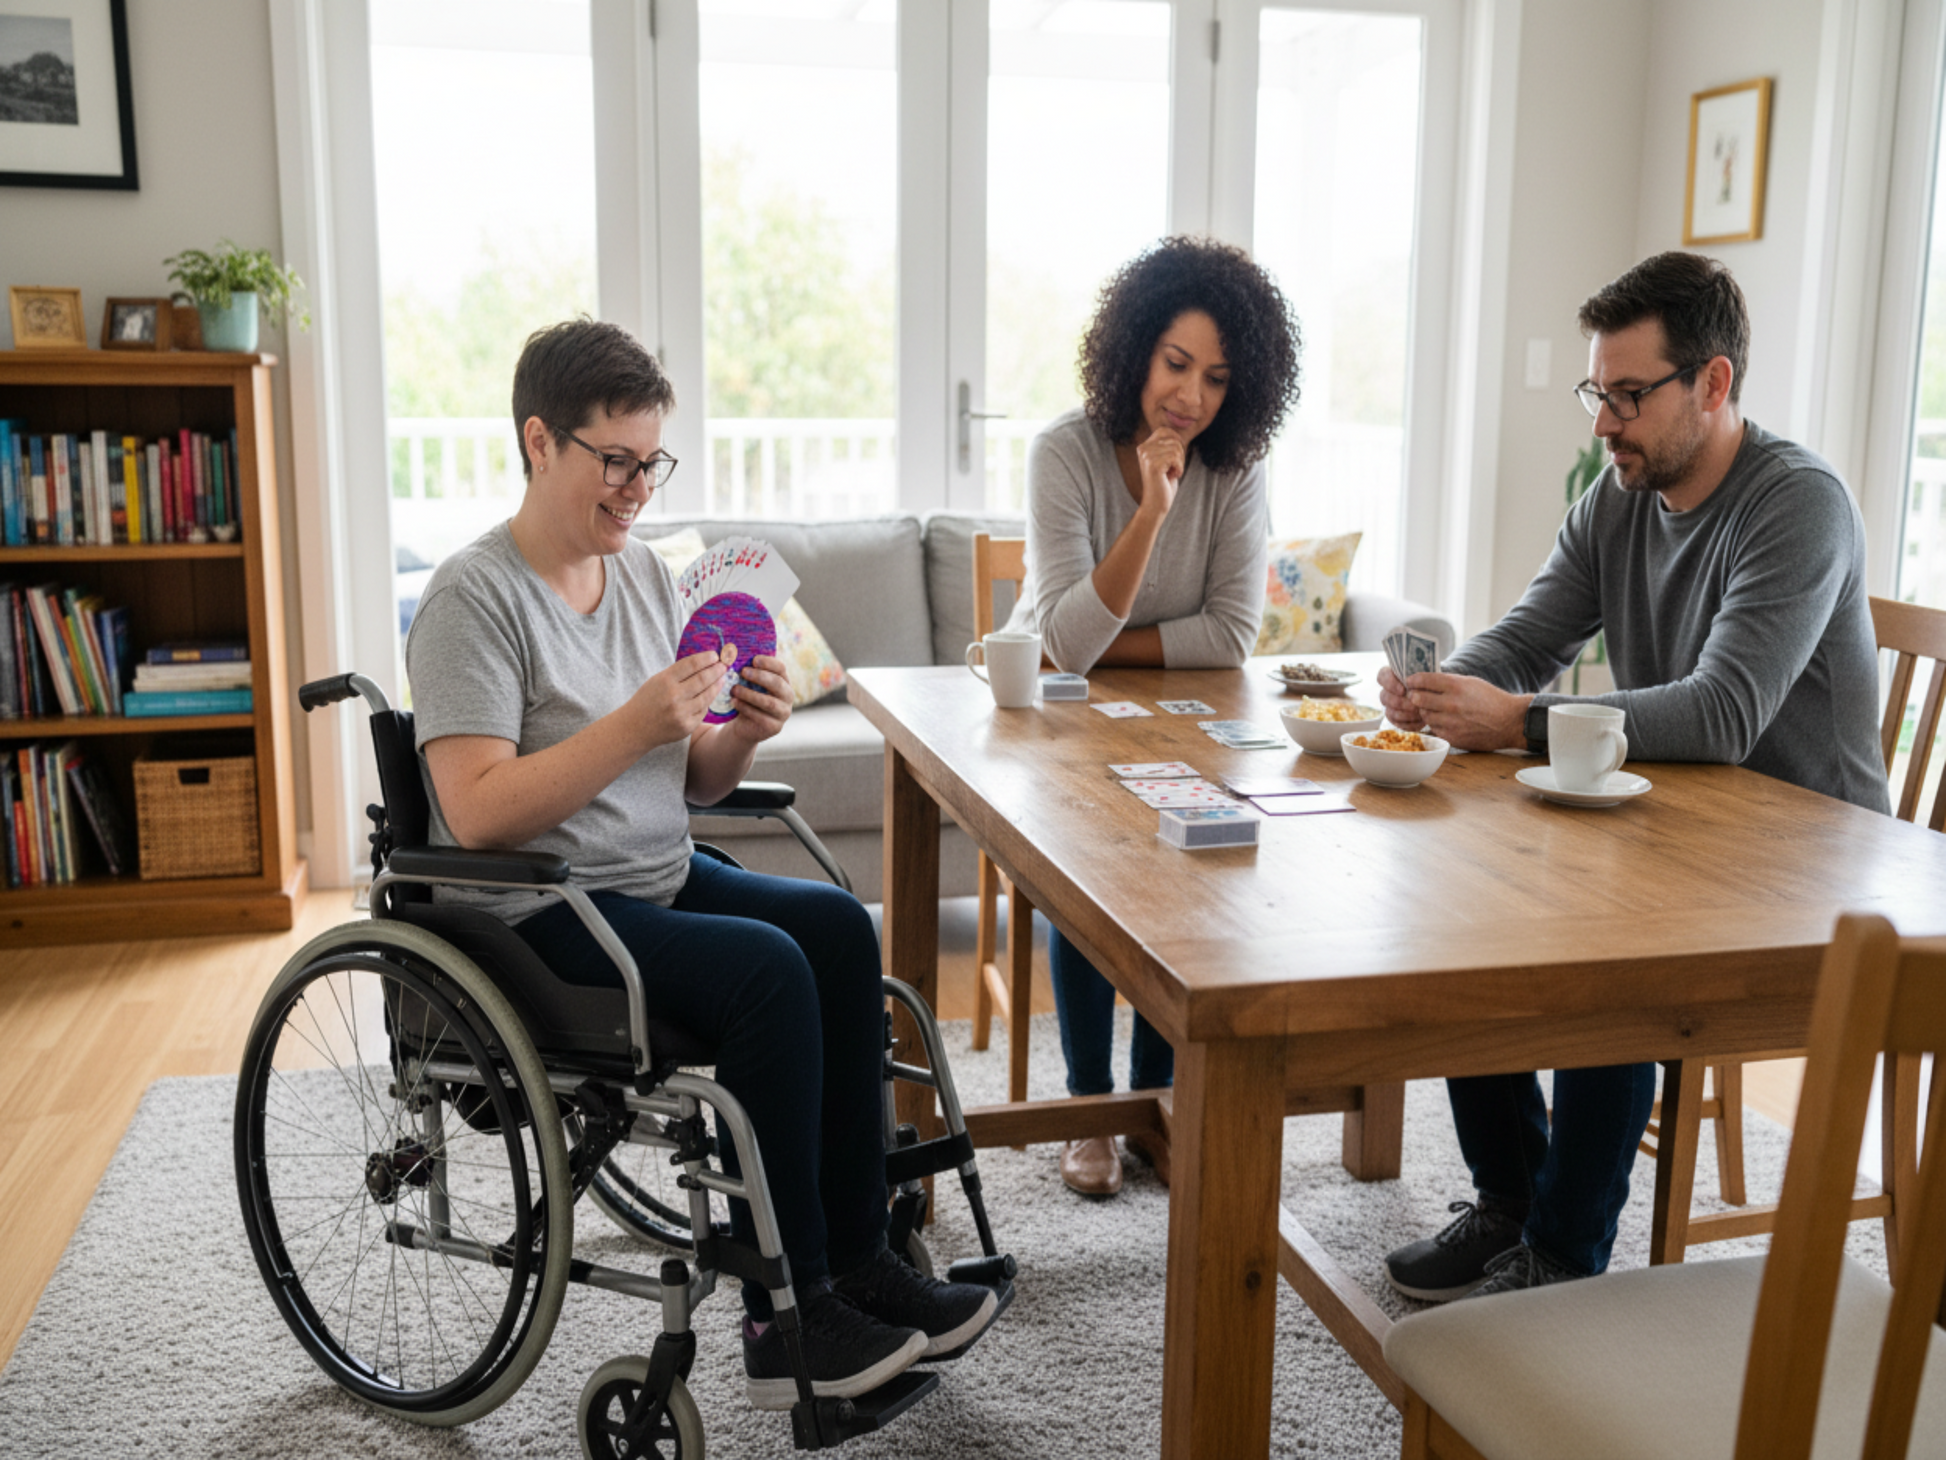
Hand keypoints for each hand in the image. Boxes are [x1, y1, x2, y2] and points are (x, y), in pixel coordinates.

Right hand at [634, 646, 729, 747]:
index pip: (692, 665)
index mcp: (665, 681)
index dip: (706, 658)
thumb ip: (678, 673)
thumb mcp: (657, 681)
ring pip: (707, 696)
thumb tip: (703, 663)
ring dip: (717, 686)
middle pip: (703, 679)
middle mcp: (674, 697)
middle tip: (724, 665)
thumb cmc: (647, 701)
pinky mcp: (687, 726)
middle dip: (716, 670)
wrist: (635, 728)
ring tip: (722, 678)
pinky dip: (707, 702)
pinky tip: (710, 695)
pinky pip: (702, 711)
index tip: (715, 655)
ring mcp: (682, 713)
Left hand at [726, 652, 792, 742]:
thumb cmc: (747, 700)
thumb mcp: (750, 685)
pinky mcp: (775, 727)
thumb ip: (749, 672)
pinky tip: (734, 702)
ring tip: (734, 689)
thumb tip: (734, 653)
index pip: (781, 668)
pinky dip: (746, 708)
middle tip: (743, 672)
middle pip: (778, 684)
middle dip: (760, 677)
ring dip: (750, 694)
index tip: (754, 660)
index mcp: (783, 682)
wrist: (745, 726)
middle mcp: (788, 697)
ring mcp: (783, 713)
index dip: (769, 663)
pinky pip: (761, 717)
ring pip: (769, 702)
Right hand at [1133, 427, 1186, 518]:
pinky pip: (1176, 458)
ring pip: (1176, 448)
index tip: (1176, 456)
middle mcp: (1143, 449)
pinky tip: (1172, 476)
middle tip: (1173, 468)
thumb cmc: (1163, 483)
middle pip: (1173, 440)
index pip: (1164, 430)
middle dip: (1180, 455)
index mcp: (1144, 446)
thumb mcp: (1165, 461)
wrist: (1155, 504)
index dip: (1176, 439)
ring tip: (1172, 473)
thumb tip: (1179, 435)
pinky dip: (1179, 468)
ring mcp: (1147, 456)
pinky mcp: (1153, 464)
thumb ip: (1167, 447)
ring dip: (1180, 463)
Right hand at [1375, 666, 1426, 728]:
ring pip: (1390, 712)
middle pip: (1384, 697)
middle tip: (1414, 705)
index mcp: (1391, 676)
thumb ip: (1419, 679)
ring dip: (1405, 714)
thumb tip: (1415, 688)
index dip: (1390, 683)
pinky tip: (1421, 722)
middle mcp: (1387, 691)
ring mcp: (1390, 706)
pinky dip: (1409, 724)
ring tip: (1420, 714)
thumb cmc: (1430, 683)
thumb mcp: (1427, 676)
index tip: (1403, 690)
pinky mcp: (1395, 719)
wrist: (1436, 697)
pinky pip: (1397, 723)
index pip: (1382, 676)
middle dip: (1399, 702)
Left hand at [1397, 671, 1529, 750]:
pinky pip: (1434, 729)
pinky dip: (1436, 725)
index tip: (1411, 681)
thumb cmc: (1491, 699)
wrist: (1510, 722)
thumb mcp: (1471, 682)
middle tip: (1417, 696)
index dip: (1413, 680)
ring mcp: (1451, 722)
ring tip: (1435, 709)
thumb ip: (1447, 681)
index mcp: (1456, 686)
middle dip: (1415, 697)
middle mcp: (1451, 704)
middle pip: (1417, 699)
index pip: (1423, 680)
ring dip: (1426, 712)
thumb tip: (1425, 679)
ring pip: (1424, 715)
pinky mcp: (1452, 737)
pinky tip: (1445, 721)